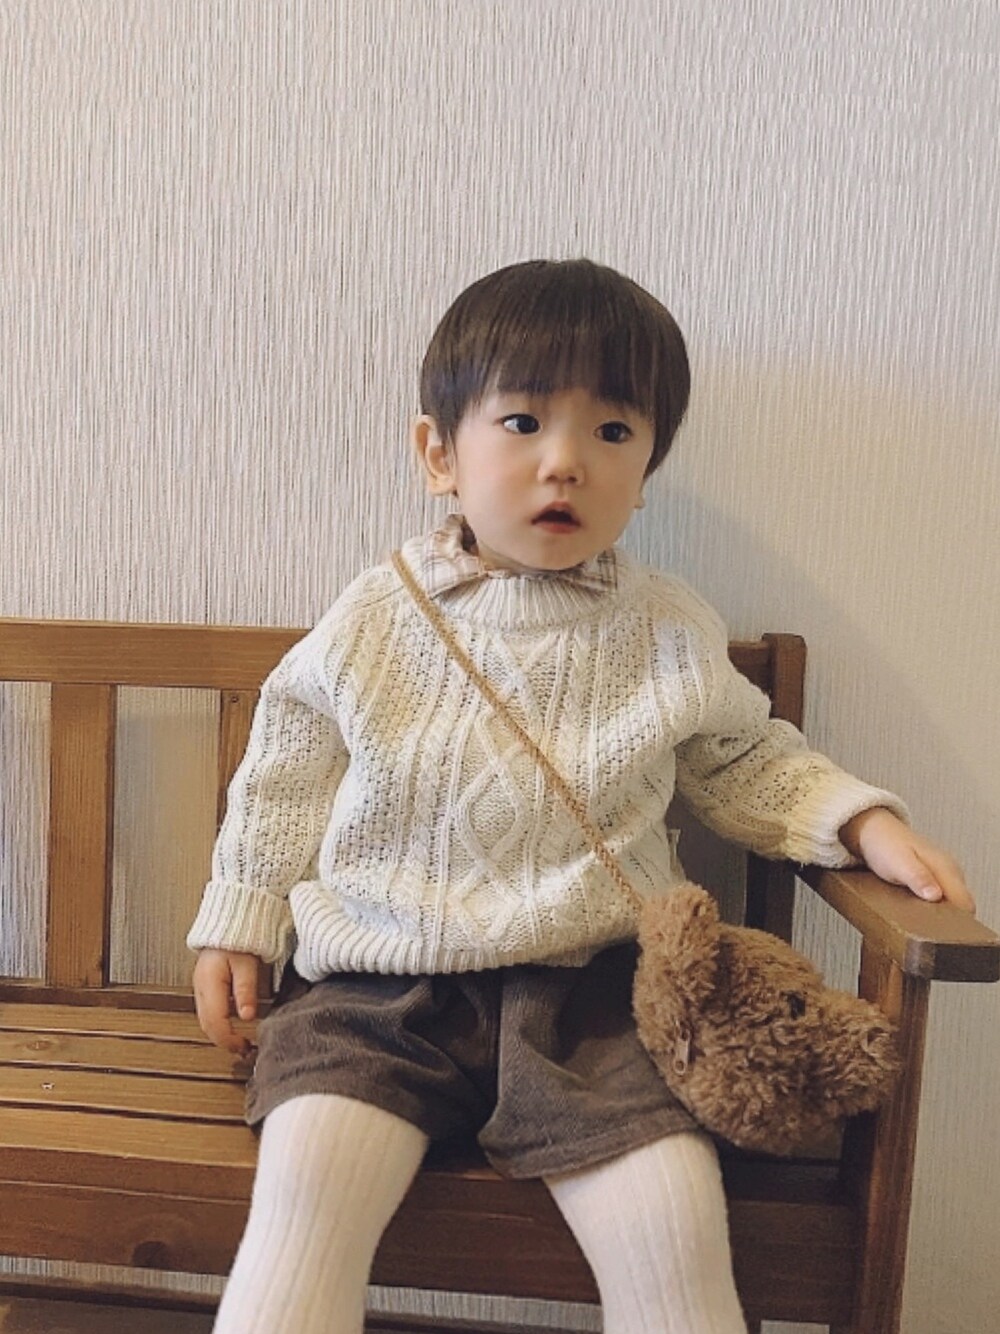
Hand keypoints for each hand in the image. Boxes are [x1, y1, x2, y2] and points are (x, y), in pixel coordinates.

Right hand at [193, 948, 261, 1055]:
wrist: (227, 924)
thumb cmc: (238, 939)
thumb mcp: (247, 963)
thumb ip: (245, 989)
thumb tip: (247, 1016)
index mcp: (209, 983)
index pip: (214, 1021)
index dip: (227, 1039)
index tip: (243, 1046)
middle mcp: (200, 988)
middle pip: (206, 1025)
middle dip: (223, 1041)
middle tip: (243, 1050)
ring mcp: (200, 988)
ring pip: (204, 1020)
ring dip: (220, 1035)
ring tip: (239, 1042)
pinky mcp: (204, 987)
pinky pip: (207, 1012)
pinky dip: (217, 1024)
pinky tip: (231, 1026)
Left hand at [839, 808, 975, 912]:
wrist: (873, 831)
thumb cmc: (884, 845)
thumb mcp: (898, 864)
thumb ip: (918, 878)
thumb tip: (936, 895)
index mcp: (946, 868)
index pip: (965, 904)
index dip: (955, 920)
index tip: (936, 926)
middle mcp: (950, 871)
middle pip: (961, 906)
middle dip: (947, 918)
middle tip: (923, 922)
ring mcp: (944, 874)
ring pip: (952, 903)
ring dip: (939, 913)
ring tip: (917, 915)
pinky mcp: (935, 878)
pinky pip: (942, 898)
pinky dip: (932, 906)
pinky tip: (917, 907)